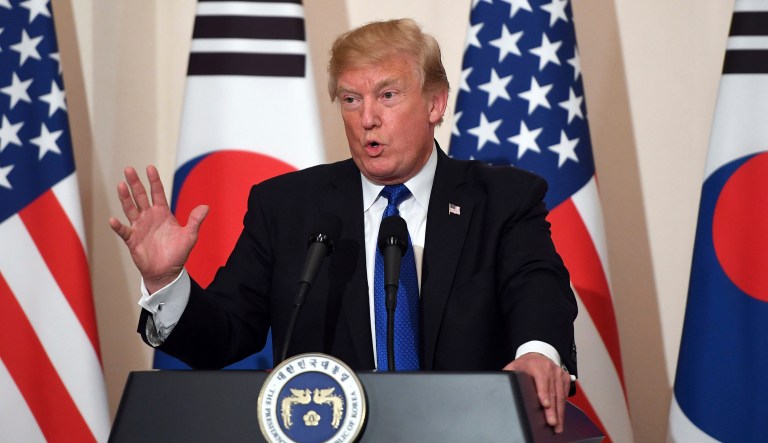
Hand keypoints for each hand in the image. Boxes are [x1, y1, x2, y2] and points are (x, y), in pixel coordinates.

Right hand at [109, 165, 208, 292]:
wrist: (167, 272)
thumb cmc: (178, 253)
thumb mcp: (190, 236)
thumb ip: (195, 221)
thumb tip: (206, 206)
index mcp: (163, 213)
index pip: (157, 193)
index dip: (154, 180)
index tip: (150, 167)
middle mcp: (149, 217)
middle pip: (140, 196)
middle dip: (135, 183)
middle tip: (129, 169)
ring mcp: (139, 227)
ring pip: (130, 209)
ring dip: (125, 198)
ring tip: (120, 185)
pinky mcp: (132, 240)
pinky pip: (124, 231)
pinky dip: (118, 226)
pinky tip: (114, 220)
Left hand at [504, 353, 570, 432]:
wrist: (538, 355)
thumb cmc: (525, 364)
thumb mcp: (514, 367)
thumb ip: (508, 375)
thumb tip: (498, 386)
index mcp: (536, 366)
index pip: (541, 380)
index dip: (543, 394)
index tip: (545, 405)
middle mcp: (550, 369)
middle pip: (552, 392)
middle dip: (552, 410)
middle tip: (552, 423)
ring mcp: (559, 373)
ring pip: (560, 395)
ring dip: (559, 412)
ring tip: (557, 426)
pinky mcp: (565, 378)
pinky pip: (565, 395)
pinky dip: (563, 407)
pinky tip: (561, 417)